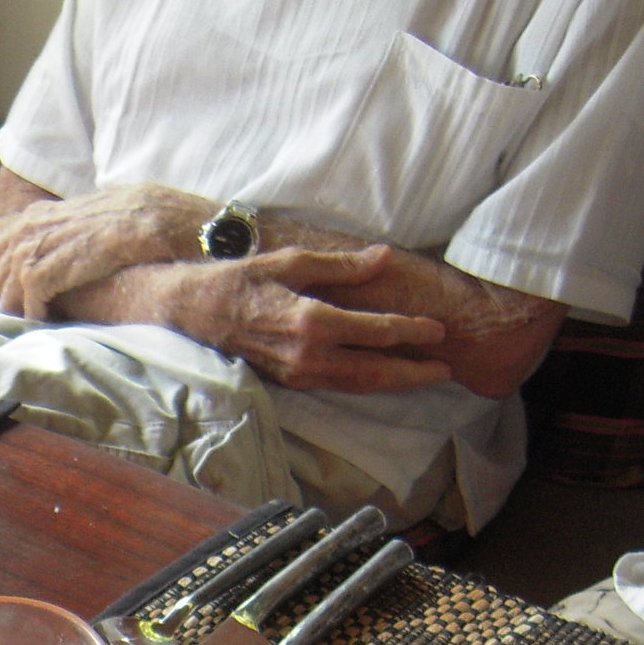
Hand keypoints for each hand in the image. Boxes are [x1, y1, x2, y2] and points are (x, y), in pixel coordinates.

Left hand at [0, 183, 201, 318]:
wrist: (163, 219)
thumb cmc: (144, 216)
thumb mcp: (103, 211)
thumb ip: (79, 224)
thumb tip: (72, 238)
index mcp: (48, 212)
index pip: (6, 241)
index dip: (6, 268)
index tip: (15, 290)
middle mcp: (41, 225)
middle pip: (1, 259)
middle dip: (6, 287)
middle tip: (17, 310)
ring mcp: (48, 243)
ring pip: (12, 278)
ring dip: (18, 302)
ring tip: (30, 319)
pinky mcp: (59, 265)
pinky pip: (31, 292)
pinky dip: (34, 309)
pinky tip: (44, 319)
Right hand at [157, 246, 452, 393]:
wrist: (198, 313)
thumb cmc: (244, 280)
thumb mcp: (294, 261)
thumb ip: (342, 265)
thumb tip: (384, 258)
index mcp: (312, 321)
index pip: (375, 330)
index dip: (411, 330)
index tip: (438, 330)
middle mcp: (309, 355)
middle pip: (374, 370)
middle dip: (413, 372)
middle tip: (446, 369)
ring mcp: (299, 373)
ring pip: (358, 384)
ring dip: (395, 384)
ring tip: (424, 379)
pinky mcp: (292, 381)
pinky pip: (339, 386)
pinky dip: (367, 384)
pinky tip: (385, 378)